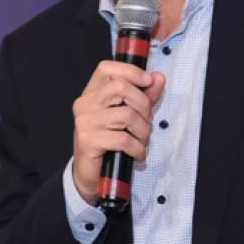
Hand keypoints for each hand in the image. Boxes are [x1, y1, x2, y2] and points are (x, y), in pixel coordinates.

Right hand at [71, 60, 164, 204]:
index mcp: (91, 94)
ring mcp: (85, 122)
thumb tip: (158, 77)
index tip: (147, 83)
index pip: (107, 68)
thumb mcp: (128, 116)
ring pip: (126, 115)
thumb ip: (143, 96)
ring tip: (141, 141)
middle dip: (143, 105)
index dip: (130, 71)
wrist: (90, 174)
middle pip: (121, 87)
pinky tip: (137, 154)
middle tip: (146, 121)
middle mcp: (85, 104)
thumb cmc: (109, 143)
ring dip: (143, 131)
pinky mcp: (88, 141)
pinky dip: (137, 148)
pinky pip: (123, 139)